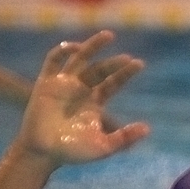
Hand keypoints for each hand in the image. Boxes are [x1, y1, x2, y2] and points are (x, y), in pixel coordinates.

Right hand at [17, 31, 147, 165]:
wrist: (43, 153)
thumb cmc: (72, 152)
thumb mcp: (103, 146)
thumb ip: (124, 138)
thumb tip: (147, 128)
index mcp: (95, 102)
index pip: (113, 83)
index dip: (125, 73)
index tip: (139, 63)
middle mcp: (80, 90)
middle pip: (99, 70)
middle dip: (114, 64)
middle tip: (128, 59)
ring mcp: (63, 84)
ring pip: (79, 59)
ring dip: (92, 46)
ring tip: (109, 35)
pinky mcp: (46, 83)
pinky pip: (53, 61)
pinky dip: (62, 51)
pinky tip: (75, 47)